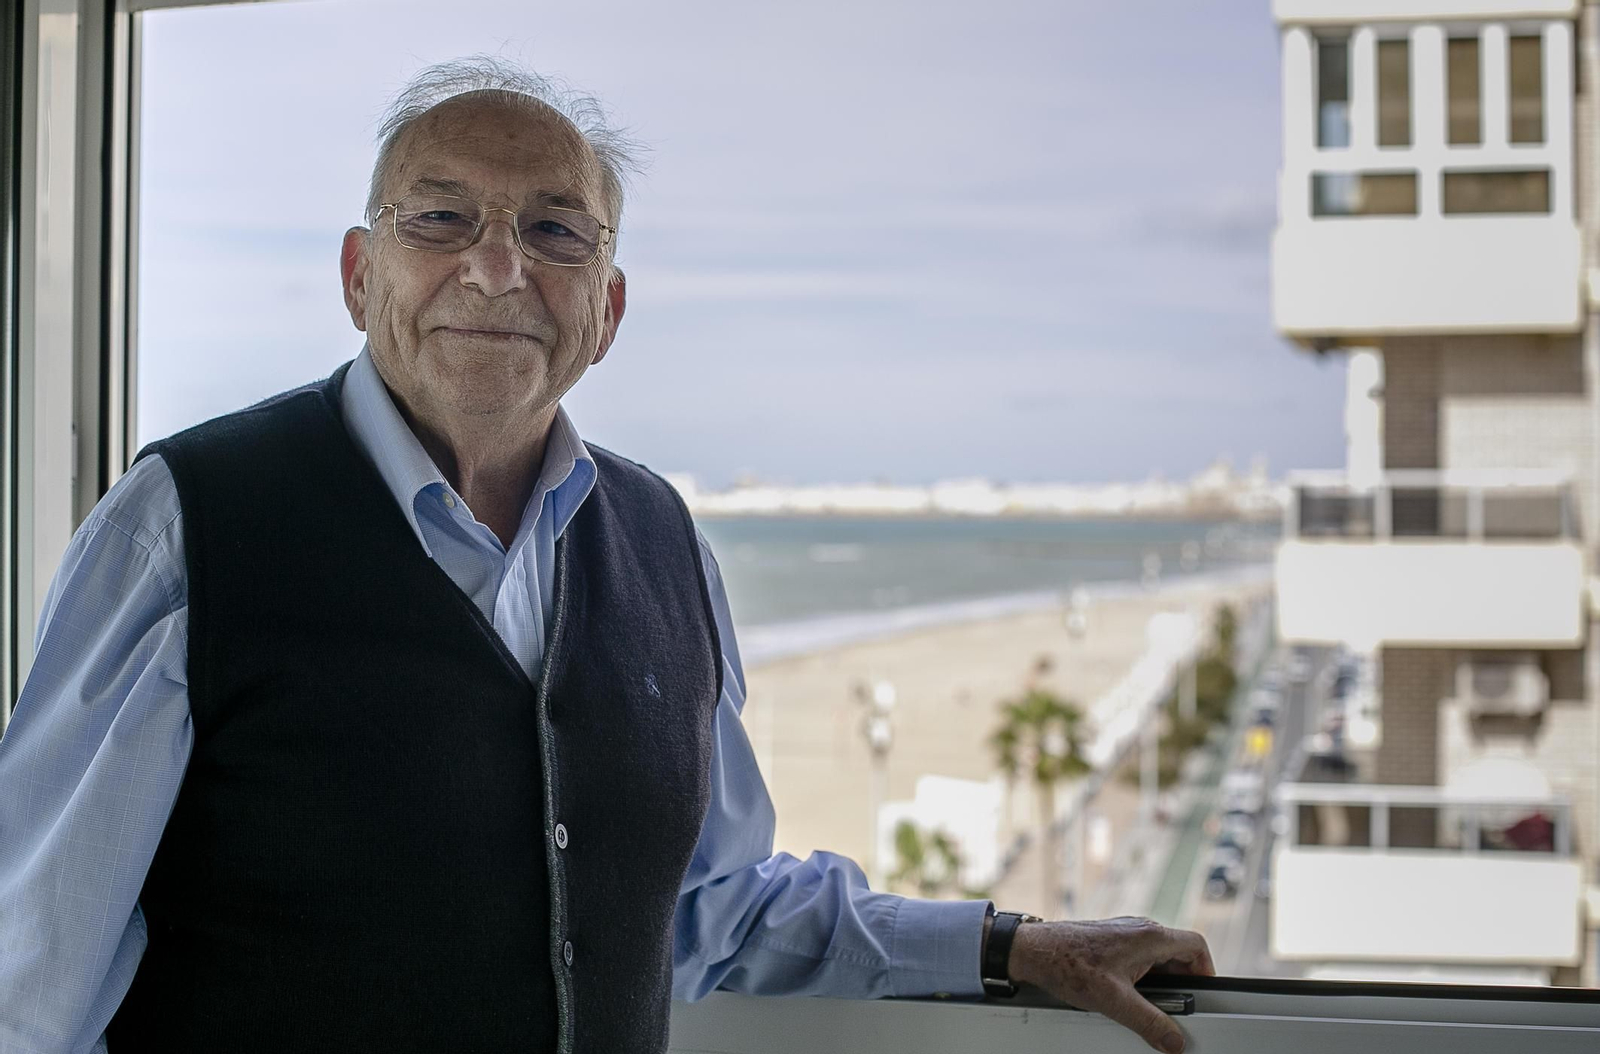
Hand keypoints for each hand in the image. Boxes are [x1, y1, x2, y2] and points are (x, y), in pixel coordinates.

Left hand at [1006, 915, 1214, 1053]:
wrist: (1033, 950)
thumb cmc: (1067, 964)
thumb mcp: (1114, 1001)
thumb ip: (1149, 1023)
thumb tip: (1173, 1040)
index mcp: (1149, 936)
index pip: (1197, 946)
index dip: (1207, 971)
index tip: (1203, 994)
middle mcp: (1140, 929)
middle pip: (1179, 954)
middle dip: (1182, 983)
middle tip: (1174, 1008)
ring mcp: (1125, 934)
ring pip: (1158, 958)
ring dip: (1160, 982)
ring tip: (1147, 1005)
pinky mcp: (1111, 941)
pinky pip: (1140, 958)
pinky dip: (1142, 978)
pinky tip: (1126, 996)